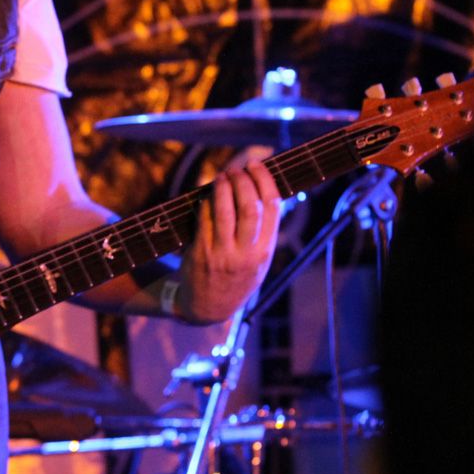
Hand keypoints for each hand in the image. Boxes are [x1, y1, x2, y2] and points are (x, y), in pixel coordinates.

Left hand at [177, 161, 281, 323]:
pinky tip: (207, 196)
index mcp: (265, 252)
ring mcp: (223, 254)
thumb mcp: (258, 262)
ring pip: (225, 211)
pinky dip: (206, 203)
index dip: (265, 181)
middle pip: (249, 207)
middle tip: (238, 169)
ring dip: (223, 187)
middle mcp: (246, 254)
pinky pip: (204, 220)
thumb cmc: (235, 277)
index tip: (257, 166)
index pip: (272, 208)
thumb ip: (262, 233)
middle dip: (244, 181)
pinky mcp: (201, 253)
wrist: (207, 307)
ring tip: (222, 175)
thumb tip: (262, 190)